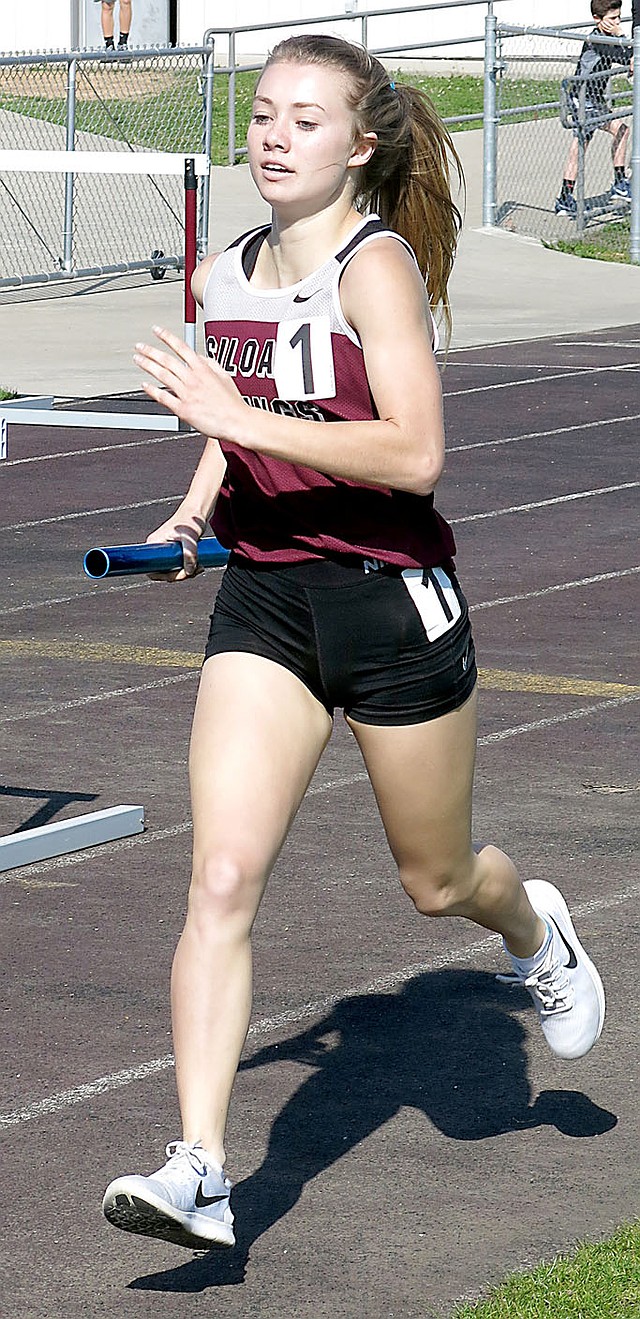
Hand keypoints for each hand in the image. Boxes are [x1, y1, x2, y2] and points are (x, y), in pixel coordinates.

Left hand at [134, 326, 245, 440]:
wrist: (237, 422)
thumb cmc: (233, 403)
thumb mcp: (225, 376)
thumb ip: (211, 364)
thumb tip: (200, 357)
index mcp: (203, 369)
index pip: (181, 347)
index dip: (167, 336)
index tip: (157, 330)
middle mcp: (193, 379)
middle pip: (167, 360)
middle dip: (150, 351)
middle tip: (140, 346)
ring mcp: (187, 393)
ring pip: (162, 375)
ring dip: (147, 365)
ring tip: (138, 359)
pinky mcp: (183, 409)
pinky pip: (163, 397)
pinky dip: (152, 390)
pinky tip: (145, 385)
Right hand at [145, 510, 207, 580]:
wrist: (196, 512)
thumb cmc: (190, 520)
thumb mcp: (189, 537)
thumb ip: (189, 553)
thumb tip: (189, 571)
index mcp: (154, 544)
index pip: (152, 570)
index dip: (166, 576)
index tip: (181, 574)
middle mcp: (157, 549)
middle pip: (164, 572)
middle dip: (180, 575)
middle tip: (194, 571)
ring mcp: (165, 551)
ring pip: (173, 570)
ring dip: (186, 573)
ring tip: (200, 567)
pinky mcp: (173, 552)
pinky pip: (178, 565)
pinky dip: (188, 569)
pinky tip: (198, 566)